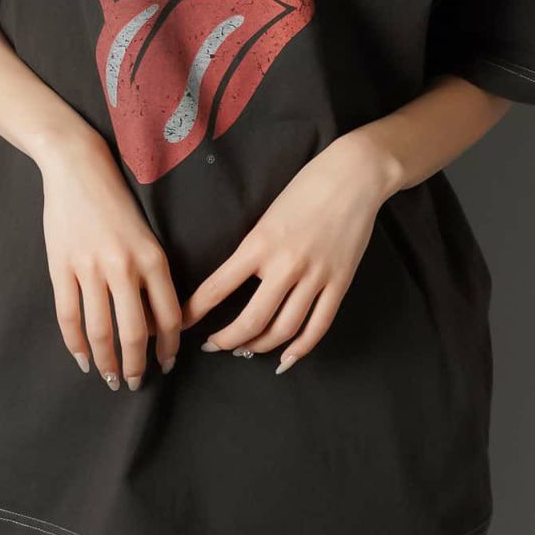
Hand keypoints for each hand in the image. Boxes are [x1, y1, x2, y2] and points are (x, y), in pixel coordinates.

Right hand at [38, 128, 182, 389]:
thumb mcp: (146, 236)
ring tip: (109, 378)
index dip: (169, 347)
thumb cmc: (116, 202)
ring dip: (106, 363)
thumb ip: (151, 276)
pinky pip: (69, 317)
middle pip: (135, 333)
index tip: (167, 363)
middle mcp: (124, 266)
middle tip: (136, 382)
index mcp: (153, 257)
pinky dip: (76, 344)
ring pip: (101, 331)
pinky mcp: (61, 267)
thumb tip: (154, 324)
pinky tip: (83, 358)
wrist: (78, 167)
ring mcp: (90, 268)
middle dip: (136, 365)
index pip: (168, 317)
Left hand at [179, 131, 396, 372]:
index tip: (180, 323)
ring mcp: (315, 276)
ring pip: (283, 330)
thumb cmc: (306, 188)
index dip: (194, 312)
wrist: (353, 176)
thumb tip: (236, 282)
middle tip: (213, 346)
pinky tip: (285, 358)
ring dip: (259, 347)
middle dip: (226, 341)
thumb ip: (253, 250)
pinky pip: (318, 326)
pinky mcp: (340, 283)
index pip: (217, 287)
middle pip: (250, 321)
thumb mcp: (267, 216)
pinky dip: (300, 349)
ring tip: (245, 350)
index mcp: (259, 243)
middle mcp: (285, 264)